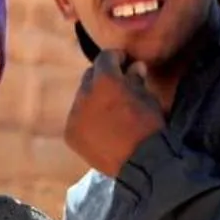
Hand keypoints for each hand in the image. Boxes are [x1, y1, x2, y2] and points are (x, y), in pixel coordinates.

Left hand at [64, 48, 166, 177]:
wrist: (142, 162)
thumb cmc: (150, 126)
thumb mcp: (148, 97)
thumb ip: (136, 79)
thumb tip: (133, 67)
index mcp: (105, 80)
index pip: (104, 57)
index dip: (117, 57)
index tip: (126, 62)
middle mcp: (84, 94)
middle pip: (90, 77)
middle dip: (103, 77)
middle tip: (118, 84)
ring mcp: (74, 115)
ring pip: (81, 98)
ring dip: (93, 98)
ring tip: (110, 108)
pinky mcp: (70, 133)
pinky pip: (77, 118)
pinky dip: (87, 117)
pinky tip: (101, 126)